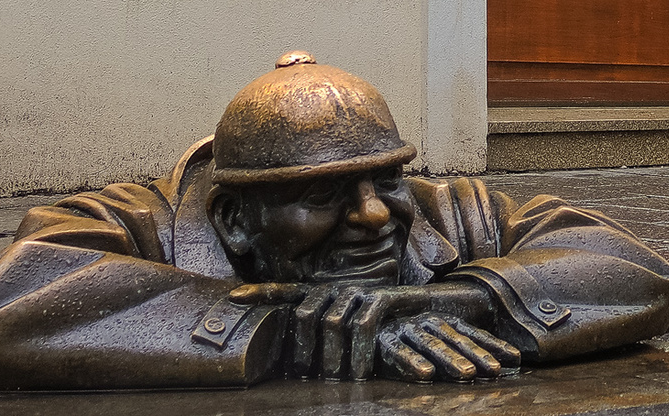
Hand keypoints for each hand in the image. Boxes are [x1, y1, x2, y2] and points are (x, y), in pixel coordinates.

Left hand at [229, 282, 432, 379]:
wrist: (435, 310)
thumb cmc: (389, 326)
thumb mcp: (353, 330)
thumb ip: (327, 334)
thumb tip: (298, 358)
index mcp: (326, 294)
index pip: (288, 291)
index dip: (262, 293)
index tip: (232, 297)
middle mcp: (338, 289)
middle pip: (304, 316)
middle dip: (303, 351)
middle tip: (309, 379)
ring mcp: (360, 291)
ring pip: (331, 324)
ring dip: (329, 358)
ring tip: (332, 380)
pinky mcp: (383, 298)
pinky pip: (362, 325)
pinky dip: (357, 352)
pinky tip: (357, 373)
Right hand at [376, 313, 521, 382]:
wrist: (358, 321)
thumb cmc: (402, 335)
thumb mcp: (431, 339)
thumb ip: (457, 348)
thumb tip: (498, 363)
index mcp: (441, 320)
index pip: (472, 333)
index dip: (493, 345)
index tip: (515, 359)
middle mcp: (426, 321)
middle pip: (456, 339)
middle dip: (477, 354)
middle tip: (495, 371)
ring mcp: (405, 328)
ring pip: (431, 344)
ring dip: (450, 359)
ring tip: (467, 375)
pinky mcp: (381, 340)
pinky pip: (397, 351)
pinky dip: (411, 362)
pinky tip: (425, 374)